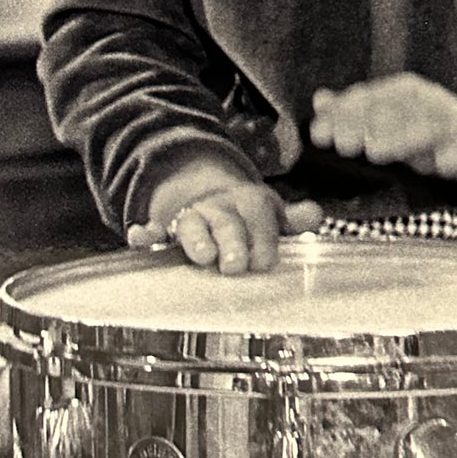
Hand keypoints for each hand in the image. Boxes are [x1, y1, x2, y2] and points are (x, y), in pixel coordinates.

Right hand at [127, 165, 321, 274]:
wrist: (205, 192)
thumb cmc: (245, 215)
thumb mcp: (271, 214)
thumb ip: (293, 219)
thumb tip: (315, 215)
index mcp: (250, 202)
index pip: (259, 216)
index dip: (263, 238)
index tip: (264, 261)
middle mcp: (220, 207)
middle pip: (227, 222)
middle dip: (231, 241)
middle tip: (235, 265)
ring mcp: (193, 216)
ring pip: (192, 225)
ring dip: (197, 239)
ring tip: (202, 255)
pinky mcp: (166, 227)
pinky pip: (154, 229)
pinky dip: (146, 233)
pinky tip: (141, 236)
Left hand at [308, 74, 456, 205]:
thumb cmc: (439, 143)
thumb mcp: (397, 125)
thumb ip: (358, 113)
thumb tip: (320, 100)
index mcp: (407, 94)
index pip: (369, 96)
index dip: (342, 112)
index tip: (319, 133)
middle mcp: (430, 104)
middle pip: (395, 110)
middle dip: (365, 125)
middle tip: (342, 143)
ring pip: (428, 128)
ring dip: (402, 138)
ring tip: (377, 151)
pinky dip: (454, 157)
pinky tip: (439, 166)